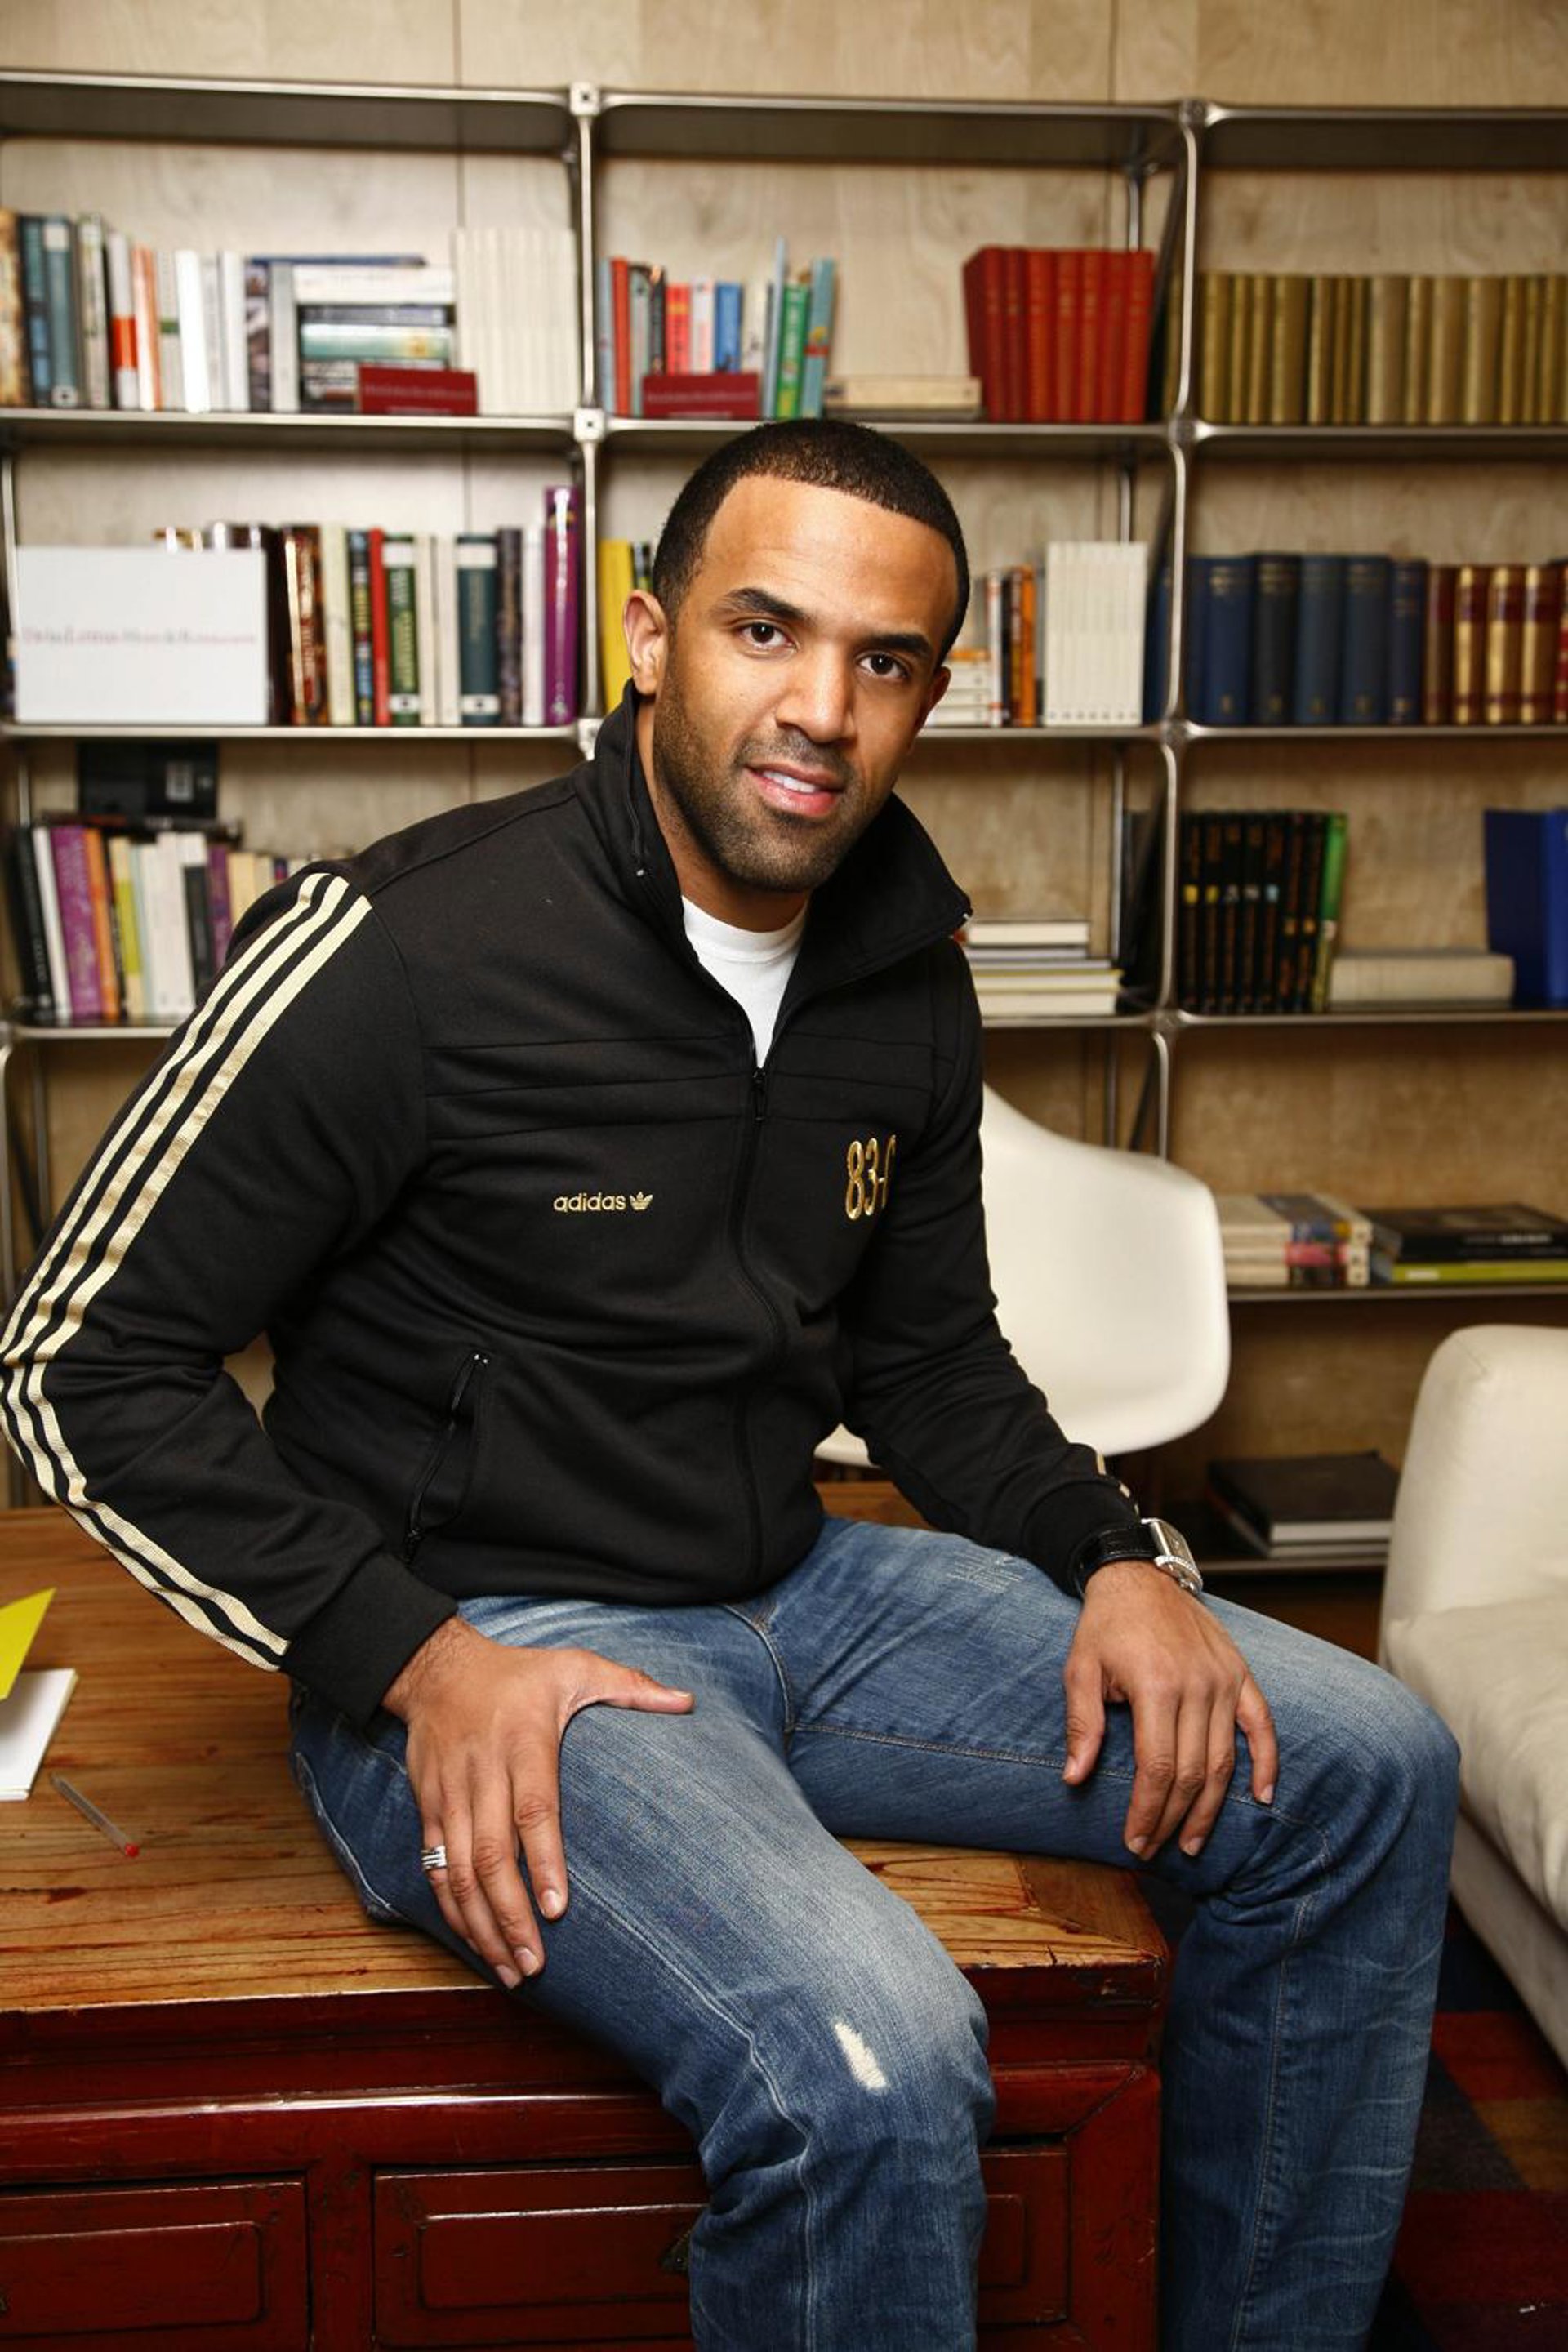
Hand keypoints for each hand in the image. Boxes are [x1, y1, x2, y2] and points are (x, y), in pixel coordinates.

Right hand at [383, 1617, 692, 1986]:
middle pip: (492, 1855)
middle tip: (535, 1963)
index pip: (533, 1809)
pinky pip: (435, 1867)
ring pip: (458, 1872)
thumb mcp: (576, 1666)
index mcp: (524, 1742)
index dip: (544, 1862)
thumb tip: (687, 1702)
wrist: (437, 1669)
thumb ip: (629, 1686)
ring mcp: (450, 1795)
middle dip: (511, 1915)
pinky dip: (452, 1909)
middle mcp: (483, 1773)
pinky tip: (475, 1941)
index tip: (558, 1909)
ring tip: (510, 1969)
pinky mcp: (429, 1809)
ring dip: (481, 1925)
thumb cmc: (519, 1673)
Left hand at [1060, 1560, 1277, 1858]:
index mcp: (1155, 1685)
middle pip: (1191, 1772)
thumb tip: (1074, 1778)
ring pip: (1223, 1759)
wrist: (1138, 1576)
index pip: (1156, 1768)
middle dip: (1173, 1819)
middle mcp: (1196, 1685)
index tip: (1134, 1840)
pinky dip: (1267, 1763)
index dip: (1147, 1811)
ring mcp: (1223, 1680)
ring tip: (1194, 1841)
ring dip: (1211, 1807)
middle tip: (1155, 1848)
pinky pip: (1262, 1725)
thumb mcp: (1080, 1669)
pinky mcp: (1239, 1674)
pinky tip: (1262, 1797)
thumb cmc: (1105, 1625)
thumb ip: (1081, 1724)